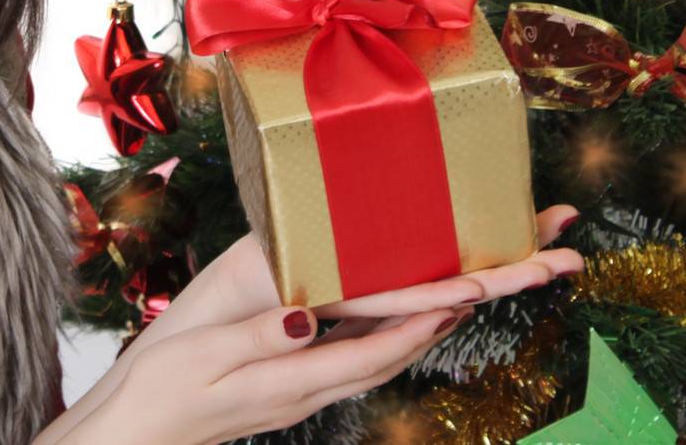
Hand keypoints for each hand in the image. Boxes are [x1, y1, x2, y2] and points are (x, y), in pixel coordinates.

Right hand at [81, 206, 581, 444]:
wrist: (129, 436)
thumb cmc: (161, 395)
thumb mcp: (206, 361)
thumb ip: (260, 340)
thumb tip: (306, 315)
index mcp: (303, 373)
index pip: (392, 338)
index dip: (442, 304)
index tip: (495, 276)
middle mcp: (323, 377)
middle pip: (420, 333)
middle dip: (489, 290)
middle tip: (555, 257)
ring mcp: (314, 378)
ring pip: (403, 338)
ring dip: (459, 298)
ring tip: (511, 265)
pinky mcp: (299, 373)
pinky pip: (371, 342)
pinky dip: (411, 314)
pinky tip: (421, 296)